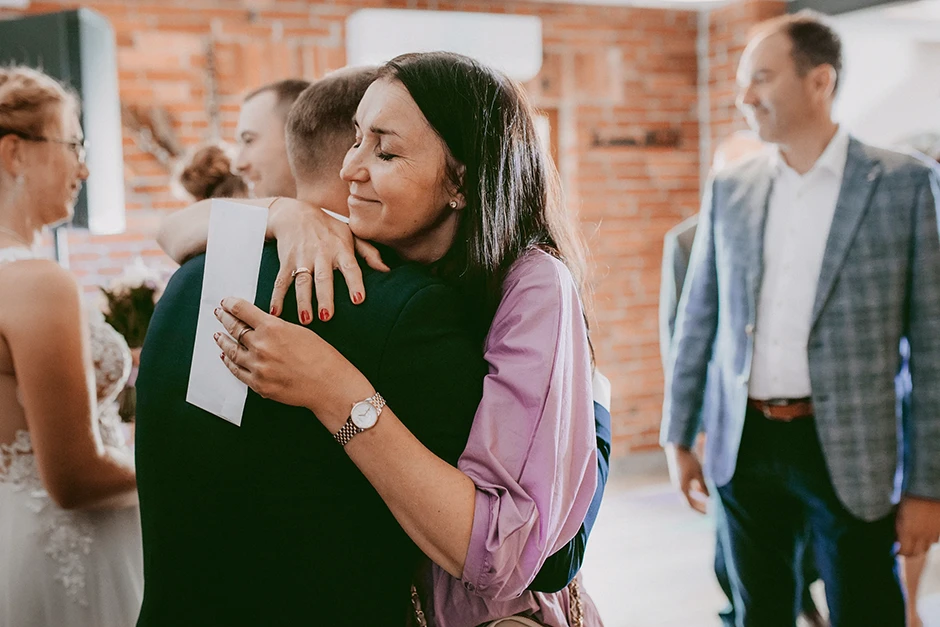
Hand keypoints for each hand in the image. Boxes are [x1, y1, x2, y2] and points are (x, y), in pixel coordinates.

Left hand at [213, 297, 373, 427]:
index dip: (231, 304)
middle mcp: (261, 346)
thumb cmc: (322, 357)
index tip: (226, 302)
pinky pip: (237, 371)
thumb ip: (276, 327)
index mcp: (273, 327)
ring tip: (218, 335)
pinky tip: (225, 357)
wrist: (329, 384)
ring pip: (232, 351)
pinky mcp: (258, 384)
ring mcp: (257, 366)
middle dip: (225, 319)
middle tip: (219, 314)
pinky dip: (229, 363)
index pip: (242, 311)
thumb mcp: (300, 331)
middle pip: (234, 328)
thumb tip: (260, 325)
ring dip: (223, 341)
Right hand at [266, 199, 388, 323]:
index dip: (354, 283)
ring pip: (302, 281)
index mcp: (340, 249)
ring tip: (305, 319)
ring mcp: (302, 258)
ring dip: (303, 301)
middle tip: (327, 316)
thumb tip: (387, 270)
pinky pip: (281, 280)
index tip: (358, 300)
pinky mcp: (286, 261)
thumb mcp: (351, 235)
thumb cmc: (329, 228)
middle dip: (324, 297)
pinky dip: (277, 296)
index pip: (350, 267)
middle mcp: (321, 254)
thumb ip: (369, 253)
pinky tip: (276, 312)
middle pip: (323, 278)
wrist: (295, 212)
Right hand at [665, 443, 709, 513]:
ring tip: (709, 499)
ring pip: (689, 494)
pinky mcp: (679, 477)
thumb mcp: (699, 474)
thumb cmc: (689, 460)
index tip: (709, 514)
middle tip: (710, 509)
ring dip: (698, 497)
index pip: (690, 505)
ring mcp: (678, 482)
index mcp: (682, 488)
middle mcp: (678, 487)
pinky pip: (688, 488)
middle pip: (689, 501)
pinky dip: (695, 490)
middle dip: (700, 505)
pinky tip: (703, 488)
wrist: (678, 447)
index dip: (700, 510)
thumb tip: (710, 498)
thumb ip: (704, 486)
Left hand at [896, 495, 939, 556]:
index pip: (905, 552)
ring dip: (921, 545)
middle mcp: (922, 535)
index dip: (900, 553)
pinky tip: (925, 532)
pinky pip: (936, 538)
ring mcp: (934, 532)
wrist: (929, 487)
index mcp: (908, 531)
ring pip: (929, 546)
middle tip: (905, 549)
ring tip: (915, 541)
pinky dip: (931, 538)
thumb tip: (897, 540)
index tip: (895, 551)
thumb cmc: (910, 497)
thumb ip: (899, 527)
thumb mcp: (899, 513)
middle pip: (918, 552)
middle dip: (911, 552)